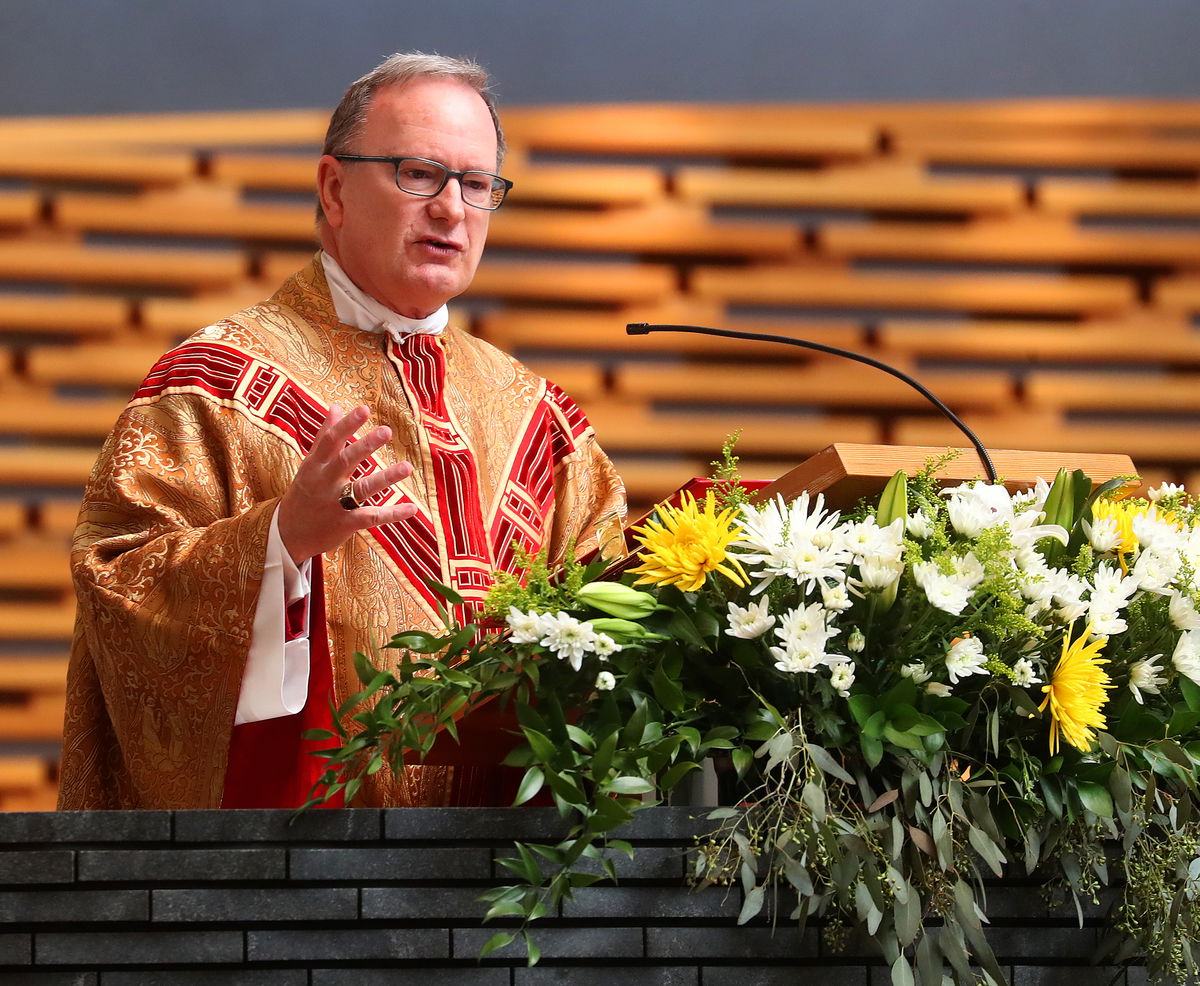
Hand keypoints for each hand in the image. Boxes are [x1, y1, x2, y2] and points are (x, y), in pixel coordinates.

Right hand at [277, 404, 416, 564]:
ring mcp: (335, 504)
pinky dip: (392, 513)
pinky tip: (412, 508)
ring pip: (362, 488)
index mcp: (316, 465)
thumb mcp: (310, 464)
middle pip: (346, 461)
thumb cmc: (304, 493)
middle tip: (386, 430)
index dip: (347, 425)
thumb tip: (335, 407)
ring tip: (407, 467)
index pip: (331, 440)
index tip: (364, 409)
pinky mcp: (345, 524)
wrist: (287, 534)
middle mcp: (325, 482)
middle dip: (365, 445)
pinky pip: (371, 517)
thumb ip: (325, 436)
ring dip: (386, 477)